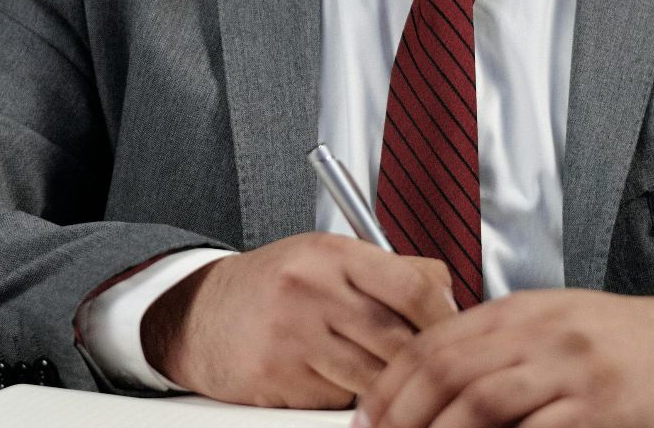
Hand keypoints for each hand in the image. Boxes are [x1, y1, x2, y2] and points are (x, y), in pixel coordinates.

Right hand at [141, 232, 456, 407]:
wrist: (200, 315)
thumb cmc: (273, 286)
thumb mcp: (324, 258)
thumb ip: (384, 271)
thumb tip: (449, 297)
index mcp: (329, 254)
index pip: (413, 286)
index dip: (444, 316)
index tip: (453, 331)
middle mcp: (310, 291)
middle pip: (399, 339)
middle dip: (420, 358)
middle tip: (426, 364)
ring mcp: (293, 337)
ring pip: (374, 376)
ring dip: (387, 382)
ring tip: (381, 372)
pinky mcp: (279, 378)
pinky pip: (338, 399)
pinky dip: (348, 397)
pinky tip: (336, 380)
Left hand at [357, 290, 653, 427]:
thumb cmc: (623, 343)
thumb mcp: (553, 322)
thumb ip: (495, 344)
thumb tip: (424, 377)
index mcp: (524, 311)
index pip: (436, 343)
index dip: (392, 385)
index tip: (369, 417)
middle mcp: (544, 336)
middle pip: (450, 374)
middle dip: (405, 416)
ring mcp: (574, 375)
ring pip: (485, 406)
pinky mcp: (602, 413)